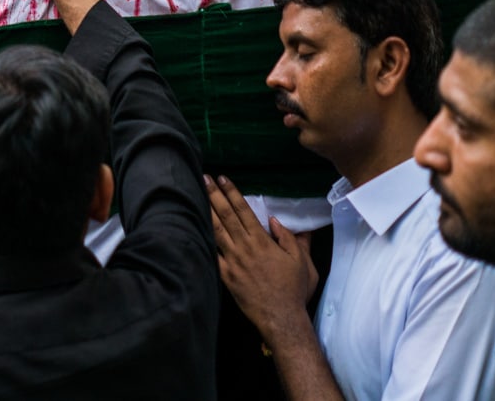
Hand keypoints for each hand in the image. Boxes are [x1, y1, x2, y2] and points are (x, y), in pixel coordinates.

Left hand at [208, 175, 318, 344]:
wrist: (281, 318)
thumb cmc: (294, 290)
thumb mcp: (302, 261)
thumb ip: (291, 239)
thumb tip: (277, 220)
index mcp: (262, 241)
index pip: (243, 210)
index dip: (232, 192)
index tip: (223, 178)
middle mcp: (244, 247)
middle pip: (226, 216)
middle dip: (213, 195)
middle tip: (203, 177)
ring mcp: (233, 262)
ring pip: (216, 231)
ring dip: (206, 211)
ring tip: (196, 195)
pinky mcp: (225, 276)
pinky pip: (211, 255)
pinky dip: (202, 241)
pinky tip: (192, 229)